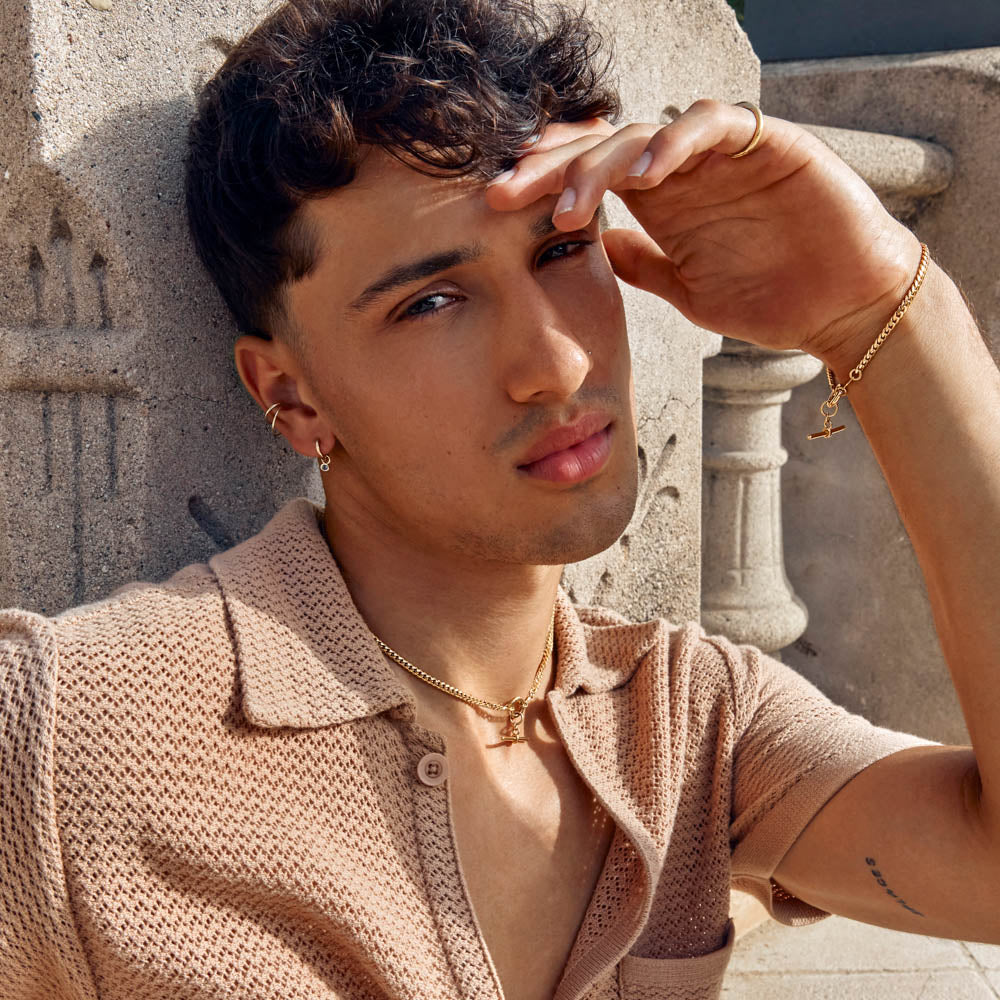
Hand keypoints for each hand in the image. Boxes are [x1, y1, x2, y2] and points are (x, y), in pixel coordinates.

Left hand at [484, 101, 921, 362]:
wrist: (843, 307)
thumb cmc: (771, 297)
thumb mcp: (687, 289)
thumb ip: (643, 265)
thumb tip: (598, 248)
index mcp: (662, 201)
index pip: (591, 175)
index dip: (545, 182)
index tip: (497, 207)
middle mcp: (683, 170)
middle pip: (603, 147)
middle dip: (550, 166)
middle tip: (505, 193)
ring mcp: (721, 155)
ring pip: (646, 131)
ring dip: (601, 163)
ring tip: (569, 205)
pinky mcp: (766, 143)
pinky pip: (713, 125)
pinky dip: (676, 143)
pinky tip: (645, 176)